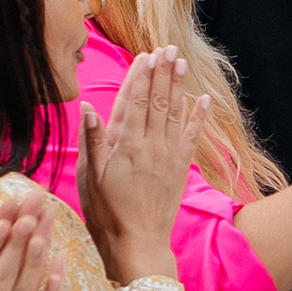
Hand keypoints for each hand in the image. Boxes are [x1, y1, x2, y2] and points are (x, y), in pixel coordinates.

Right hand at [76, 48, 201, 279]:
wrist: (137, 242)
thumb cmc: (106, 211)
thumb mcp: (89, 176)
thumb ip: (91, 140)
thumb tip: (88, 107)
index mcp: (124, 145)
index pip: (133, 102)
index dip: (140, 77)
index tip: (145, 55)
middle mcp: (150, 145)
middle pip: (156, 101)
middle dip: (162, 73)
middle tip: (168, 48)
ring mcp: (168, 156)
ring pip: (174, 113)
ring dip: (178, 86)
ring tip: (181, 62)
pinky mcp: (180, 168)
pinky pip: (192, 136)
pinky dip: (198, 117)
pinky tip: (203, 99)